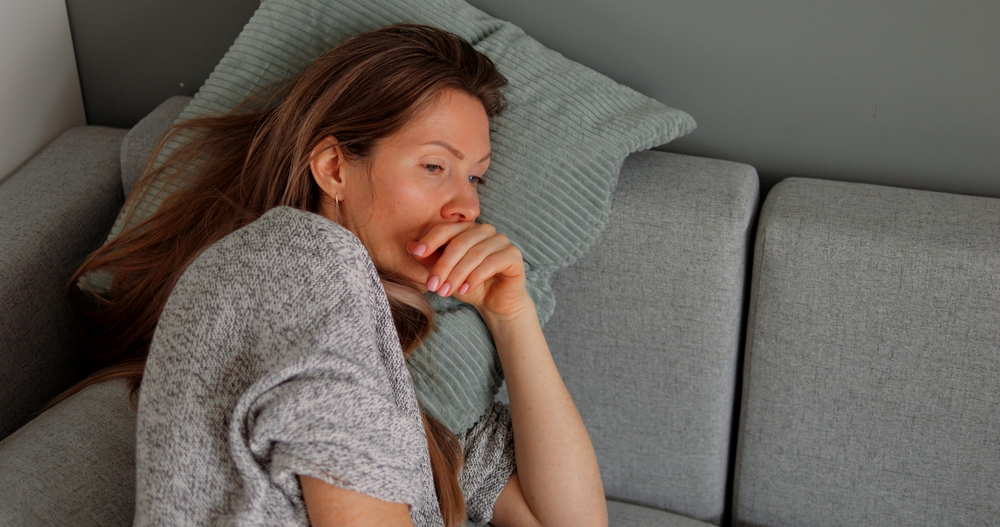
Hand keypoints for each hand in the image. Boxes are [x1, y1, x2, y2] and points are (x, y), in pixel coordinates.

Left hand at [407, 222, 529, 317]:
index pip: (447, 229)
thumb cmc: (469, 285)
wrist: (496, 304)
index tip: (417, 252)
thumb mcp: (445, 274)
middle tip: (432, 285)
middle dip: (443, 265)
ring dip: (457, 275)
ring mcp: (501, 241)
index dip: (431, 239)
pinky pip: (491, 263)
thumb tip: (411, 247)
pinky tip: (465, 290)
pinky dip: (475, 277)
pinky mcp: (513, 255)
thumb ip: (430, 260)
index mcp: (467, 229)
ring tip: (446, 292)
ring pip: (474, 254)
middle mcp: (485, 230)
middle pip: (459, 243)